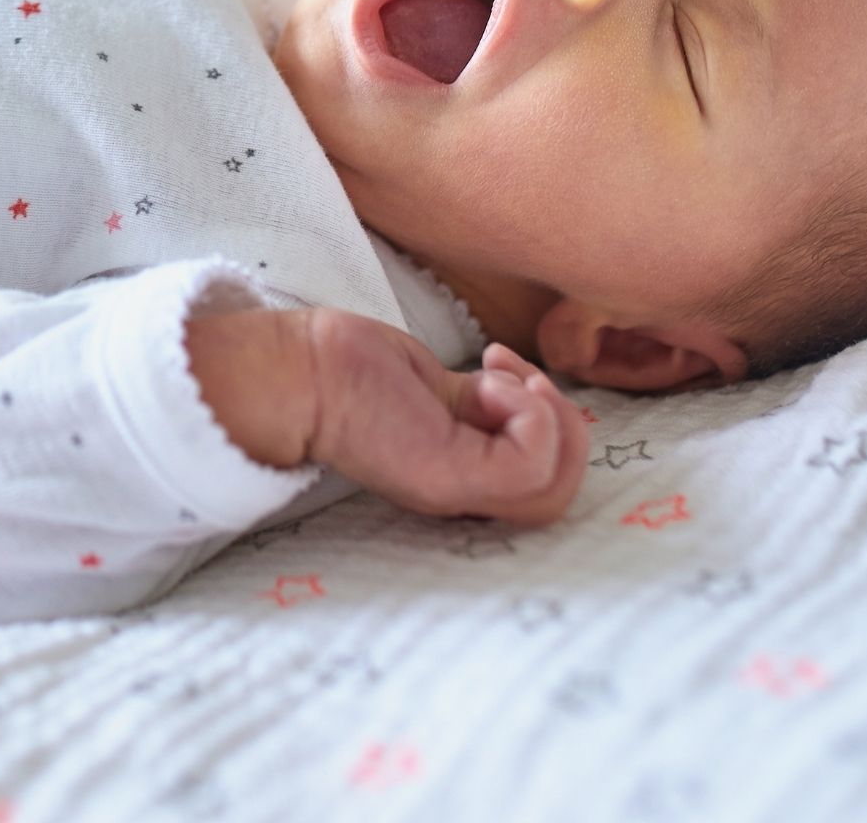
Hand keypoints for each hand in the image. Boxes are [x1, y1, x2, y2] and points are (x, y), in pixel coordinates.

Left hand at [300, 310, 588, 526]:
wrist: (302, 369)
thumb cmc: (357, 370)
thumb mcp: (443, 392)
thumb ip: (485, 407)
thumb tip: (528, 393)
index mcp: (461, 478)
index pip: (543, 489)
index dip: (552, 430)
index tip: (510, 375)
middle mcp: (462, 496)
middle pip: (560, 498)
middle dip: (564, 425)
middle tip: (518, 379)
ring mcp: (457, 491)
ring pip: (557, 488)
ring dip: (548, 416)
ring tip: (500, 381)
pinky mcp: (450, 477)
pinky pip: (534, 460)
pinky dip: (529, 411)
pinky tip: (486, 382)